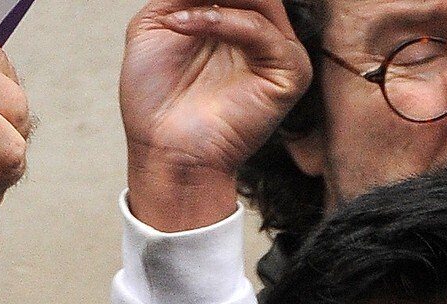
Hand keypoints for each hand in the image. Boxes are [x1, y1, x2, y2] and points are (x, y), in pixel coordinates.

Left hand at [121, 0, 310, 231]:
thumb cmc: (156, 97)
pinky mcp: (289, 75)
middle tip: (180, 2)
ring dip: (212, 0)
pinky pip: (261, 31)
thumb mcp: (160, 20)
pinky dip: (223, 21)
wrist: (164, 146)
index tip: (175, 0)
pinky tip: (185, 27)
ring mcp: (278, 53)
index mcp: (233, 20)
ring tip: (177, 18)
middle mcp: (259, 34)